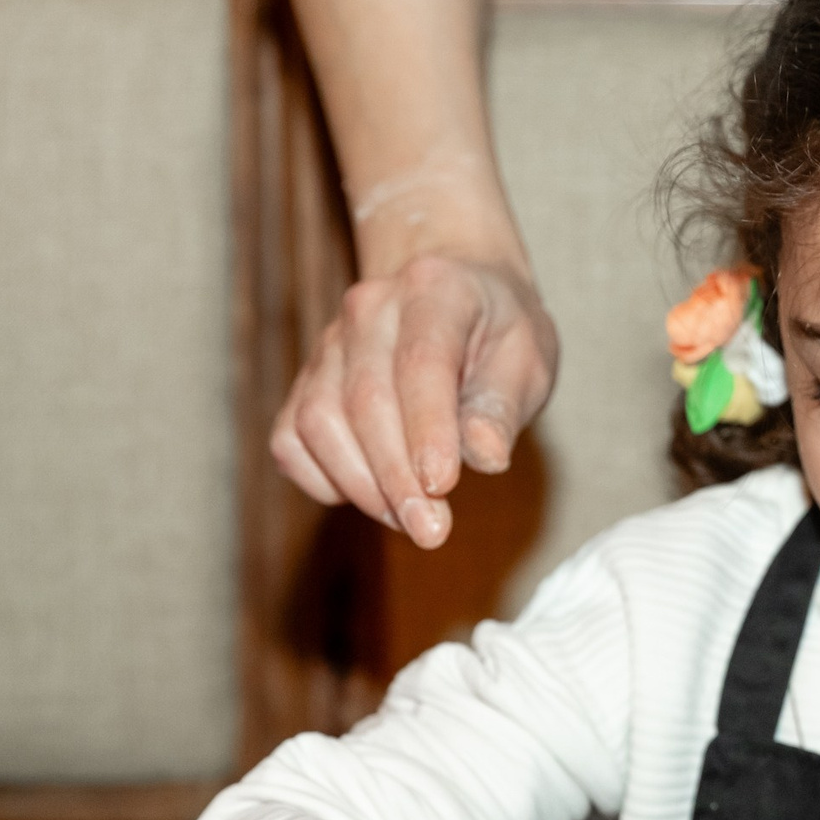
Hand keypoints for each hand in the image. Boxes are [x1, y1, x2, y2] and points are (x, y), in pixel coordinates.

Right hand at [271, 254, 558, 548]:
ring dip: (361, 485)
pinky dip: (323, 480)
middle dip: (396, 477)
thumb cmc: (496, 332)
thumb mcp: (528, 357)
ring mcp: (328, 344)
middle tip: (431, 530)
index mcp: (434, 289)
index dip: (428, 429)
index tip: (442, 487)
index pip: (421, 363)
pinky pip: (291, 440)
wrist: (455, 290)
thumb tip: (486, 455)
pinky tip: (372, 497)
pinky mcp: (306, 382)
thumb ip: (504, 405)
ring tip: (409, 518)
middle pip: (365, 399)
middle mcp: (370, 310)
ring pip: (318, 421)